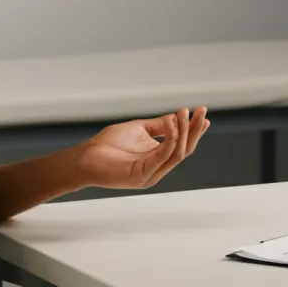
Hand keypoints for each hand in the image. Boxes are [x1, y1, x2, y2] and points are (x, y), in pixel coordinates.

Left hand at [76, 107, 209, 189]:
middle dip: (195, 130)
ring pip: (177, 153)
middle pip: (185, 150)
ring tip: (185, 113)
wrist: (84, 158)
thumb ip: (159, 126)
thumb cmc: (107, 145)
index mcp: (158, 159)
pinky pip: (163, 156)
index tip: (202, 114)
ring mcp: (151, 174)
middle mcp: (158, 169)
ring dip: (184, 132)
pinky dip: (171, 139)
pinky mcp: (142, 175)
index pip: (183, 145)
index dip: (194, 130)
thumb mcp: (139, 129)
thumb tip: (177, 118)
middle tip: (202, 111)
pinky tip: (173, 123)